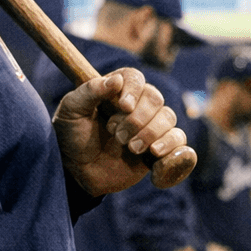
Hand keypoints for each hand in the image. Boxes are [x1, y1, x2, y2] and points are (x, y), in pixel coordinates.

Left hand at [54, 68, 195, 193]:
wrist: (78, 172)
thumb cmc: (72, 137)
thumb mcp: (71, 111)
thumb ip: (89, 92)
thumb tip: (116, 81)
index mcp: (116, 89)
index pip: (135, 78)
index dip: (133, 90)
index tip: (123, 106)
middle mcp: (137, 104)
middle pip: (154, 98)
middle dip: (138, 119)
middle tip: (117, 136)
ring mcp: (150, 125)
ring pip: (168, 117)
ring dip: (151, 133)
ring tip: (131, 149)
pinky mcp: (160, 146)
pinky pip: (179, 140)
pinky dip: (172, 146)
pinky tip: (155, 154)